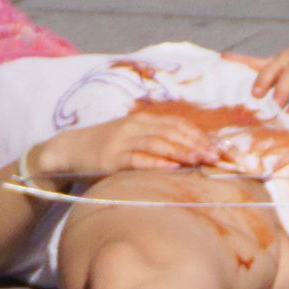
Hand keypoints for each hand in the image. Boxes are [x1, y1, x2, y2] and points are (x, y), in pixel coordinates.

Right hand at [27, 114, 225, 186]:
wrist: (68, 151)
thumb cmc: (104, 150)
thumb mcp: (131, 140)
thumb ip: (155, 144)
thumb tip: (187, 155)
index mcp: (143, 121)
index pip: (178, 125)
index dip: (200, 135)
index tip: (220, 148)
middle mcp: (135, 127)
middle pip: (173, 133)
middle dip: (197, 144)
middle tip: (217, 156)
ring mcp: (122, 141)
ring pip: (159, 144)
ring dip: (182, 152)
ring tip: (201, 160)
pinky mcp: (111, 158)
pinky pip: (137, 159)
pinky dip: (156, 163)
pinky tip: (172, 167)